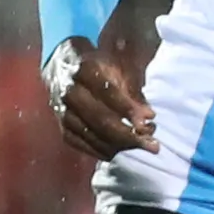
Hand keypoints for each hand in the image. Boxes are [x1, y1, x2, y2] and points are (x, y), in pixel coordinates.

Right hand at [44, 37, 159, 160]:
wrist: (67, 62)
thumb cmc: (102, 62)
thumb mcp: (121, 64)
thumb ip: (134, 88)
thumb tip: (147, 118)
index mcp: (84, 67)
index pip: (107, 91)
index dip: (128, 108)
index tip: (149, 119)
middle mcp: (68, 88)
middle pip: (99, 118)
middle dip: (128, 135)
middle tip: (153, 145)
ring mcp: (61, 108)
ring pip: (89, 133)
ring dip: (117, 145)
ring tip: (141, 147)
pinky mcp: (60, 122)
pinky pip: (77, 142)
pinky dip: (98, 150)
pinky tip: (117, 152)